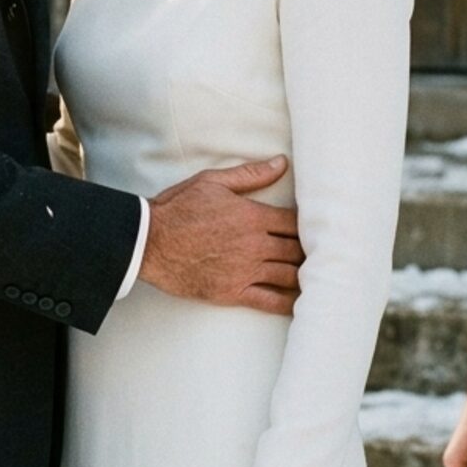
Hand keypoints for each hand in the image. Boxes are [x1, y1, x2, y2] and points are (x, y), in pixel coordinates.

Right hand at [139, 158, 301, 312]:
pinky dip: (289, 303)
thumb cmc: (178, 208)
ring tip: (315, 274)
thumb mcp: (213, 182)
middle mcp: (254, 245)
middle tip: (317, 251)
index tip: (312, 226)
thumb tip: (282, 163)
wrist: (149, 242)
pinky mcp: (233, 292)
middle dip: (309, 250)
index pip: (295, 222)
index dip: (307, 224)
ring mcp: (245, 271)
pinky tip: (301, 302)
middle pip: (297, 250)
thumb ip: (250, 174)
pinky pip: (270, 301)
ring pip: (289, 275)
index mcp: (252, 216)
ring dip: (304, 274)